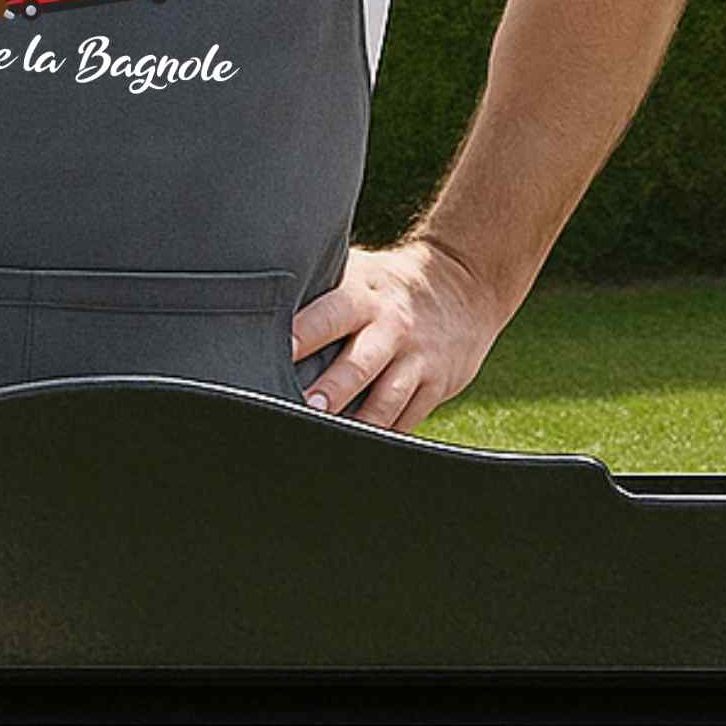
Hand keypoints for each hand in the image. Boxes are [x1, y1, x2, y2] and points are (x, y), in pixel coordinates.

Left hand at [290, 234, 510, 433]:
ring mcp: (417, 357)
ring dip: (360, 422)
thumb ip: (322, 293)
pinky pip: (408, 417)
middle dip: (333, 388)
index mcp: (364, 295)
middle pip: (359, 362)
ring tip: (332, 443)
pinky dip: (385, 436)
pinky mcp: (437, 383)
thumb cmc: (388, 284)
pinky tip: (359, 452)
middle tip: (306, 407)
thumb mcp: (360, 273)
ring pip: (387, 398)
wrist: (464, 282)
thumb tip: (261, 308)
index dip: (306, 332)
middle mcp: (391, 327)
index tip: (282, 350)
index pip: (331, 313)